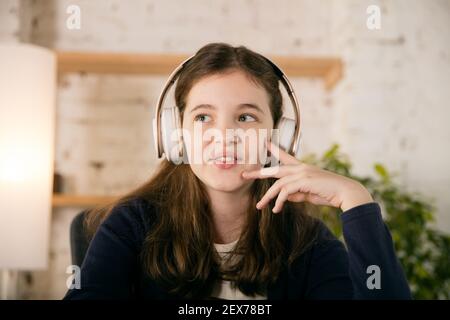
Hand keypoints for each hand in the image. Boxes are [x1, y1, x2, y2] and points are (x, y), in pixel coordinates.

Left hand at [241, 142, 373, 212]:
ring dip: (268, 197)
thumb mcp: (308, 194)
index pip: (285, 156)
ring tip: (259, 206)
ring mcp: (302, 174)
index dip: (274, 150)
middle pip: (274, 169)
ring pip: (278, 184)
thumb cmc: (329, 193)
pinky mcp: (304, 182)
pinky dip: (279, 201)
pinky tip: (277, 209)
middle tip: (245, 175)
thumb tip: (283, 198)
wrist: (346, 193)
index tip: (265, 144)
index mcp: (302, 168)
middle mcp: (301, 168)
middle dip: (258, 173)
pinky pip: (285, 191)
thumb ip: (296, 194)